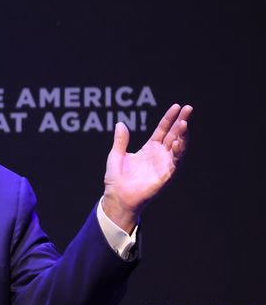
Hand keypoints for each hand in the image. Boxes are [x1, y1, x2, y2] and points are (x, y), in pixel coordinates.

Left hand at [101, 103, 191, 231]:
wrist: (116, 197)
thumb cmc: (116, 179)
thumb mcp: (116, 155)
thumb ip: (121, 140)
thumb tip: (120, 123)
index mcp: (149, 149)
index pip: (163, 130)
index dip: (169, 118)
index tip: (177, 106)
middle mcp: (159, 155)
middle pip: (174, 135)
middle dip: (181, 122)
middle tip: (189, 108)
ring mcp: (164, 165)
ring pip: (178, 147)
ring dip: (182, 136)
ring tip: (184, 123)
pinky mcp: (165, 176)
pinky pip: (175, 163)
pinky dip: (177, 153)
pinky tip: (178, 142)